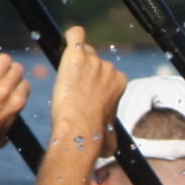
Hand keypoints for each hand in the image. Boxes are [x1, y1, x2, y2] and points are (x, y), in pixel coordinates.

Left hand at [0, 51, 28, 154]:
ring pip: (3, 60)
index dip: (14, 84)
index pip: (24, 84)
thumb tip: (10, 118)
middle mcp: (5, 92)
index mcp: (15, 105)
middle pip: (16, 68)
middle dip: (7, 71)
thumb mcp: (1, 137)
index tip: (5, 85)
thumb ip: (9, 122)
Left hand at [47, 26, 125, 156]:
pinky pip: (75, 35)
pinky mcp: (76, 55)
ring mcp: (93, 60)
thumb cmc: (93, 133)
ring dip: (74, 60)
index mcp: (119, 81)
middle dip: (84, 70)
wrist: (79, 128)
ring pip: (83, 50)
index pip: (106, 72)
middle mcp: (109, 68)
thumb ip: (110, 134)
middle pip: (94, 59)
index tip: (86, 91)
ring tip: (65, 76)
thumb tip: (111, 150)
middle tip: (72, 86)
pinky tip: (66, 40)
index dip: (94, 80)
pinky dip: (71, 36)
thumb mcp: (109, 135)